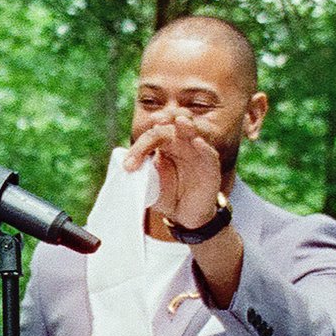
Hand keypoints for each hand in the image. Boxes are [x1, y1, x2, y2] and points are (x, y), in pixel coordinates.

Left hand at [123, 117, 226, 231]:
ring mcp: (197, 152)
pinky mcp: (211, 166)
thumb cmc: (167, 194)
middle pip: (173, 125)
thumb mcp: (150, 184)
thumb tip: (125, 169)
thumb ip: (142, 174)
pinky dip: (204, 147)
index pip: (152, 136)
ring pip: (194, 132)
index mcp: (164, 144)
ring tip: (179, 121)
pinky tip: (197, 142)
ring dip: (187, 125)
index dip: (140, 148)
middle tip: (156, 121)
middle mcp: (181, 143)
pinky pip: (209, 153)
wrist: (184, 215)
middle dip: (165, 120)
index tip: (129, 166)